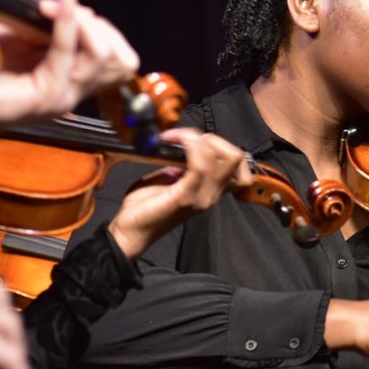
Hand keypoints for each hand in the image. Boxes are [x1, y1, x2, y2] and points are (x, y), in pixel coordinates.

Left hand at [0, 0, 138, 159]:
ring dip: (82, 21)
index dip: (103, 28)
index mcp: (72, 84)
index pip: (118, 60)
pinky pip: (65, 52)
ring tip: (56, 5)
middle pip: (120, 60)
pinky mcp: (46, 96)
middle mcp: (75, 94)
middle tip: (67, 7)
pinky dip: (65, 21)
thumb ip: (43, 29)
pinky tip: (54, 2)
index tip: (72, 4)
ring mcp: (64, 97)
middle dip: (100, 26)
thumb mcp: (20, 42)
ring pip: (102, 55)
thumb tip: (63, 4)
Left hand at [108, 129, 252, 258]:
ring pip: (223, 159)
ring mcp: (201, 197)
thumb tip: (183, 149)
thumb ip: (181, 165)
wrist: (131, 231)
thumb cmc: (146, 207)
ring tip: (177, 137)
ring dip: (199, 139)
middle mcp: (211, 194)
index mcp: (209, 189)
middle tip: (188, 138)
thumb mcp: (169, 178)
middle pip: (236, 157)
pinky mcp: (185, 198)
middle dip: (214, 138)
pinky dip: (190, 146)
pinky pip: (199, 166)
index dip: (220, 144)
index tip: (195, 138)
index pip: (237, 164)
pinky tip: (173, 141)